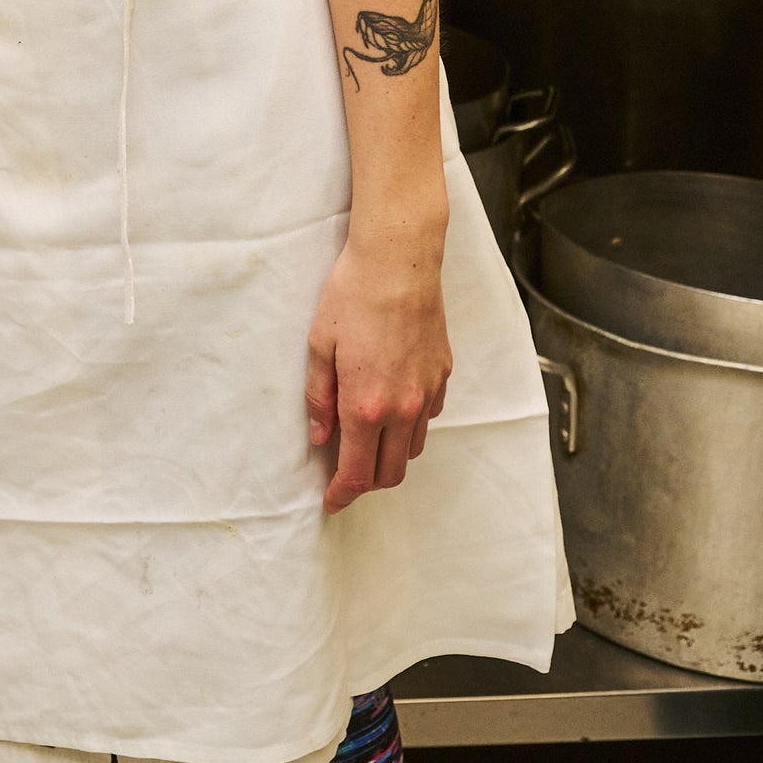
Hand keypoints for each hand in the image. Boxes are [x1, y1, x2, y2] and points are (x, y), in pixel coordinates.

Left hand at [306, 235, 451, 514]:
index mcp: (366, 405)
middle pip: (390, 473)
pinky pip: (427, 417)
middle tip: (344, 474)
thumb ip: (319, 398)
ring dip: (389, 456)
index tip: (330, 502)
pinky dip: (408, 425)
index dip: (342, 494)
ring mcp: (427, 393)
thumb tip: (320, 437)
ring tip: (365, 439)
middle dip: (366, 483)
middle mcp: (403, 408)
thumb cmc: (352, 296)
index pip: (357, 473)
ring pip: (412, 449)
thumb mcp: (319, 345)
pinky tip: (391, 405)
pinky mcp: (443, 375)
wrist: (399, 261)